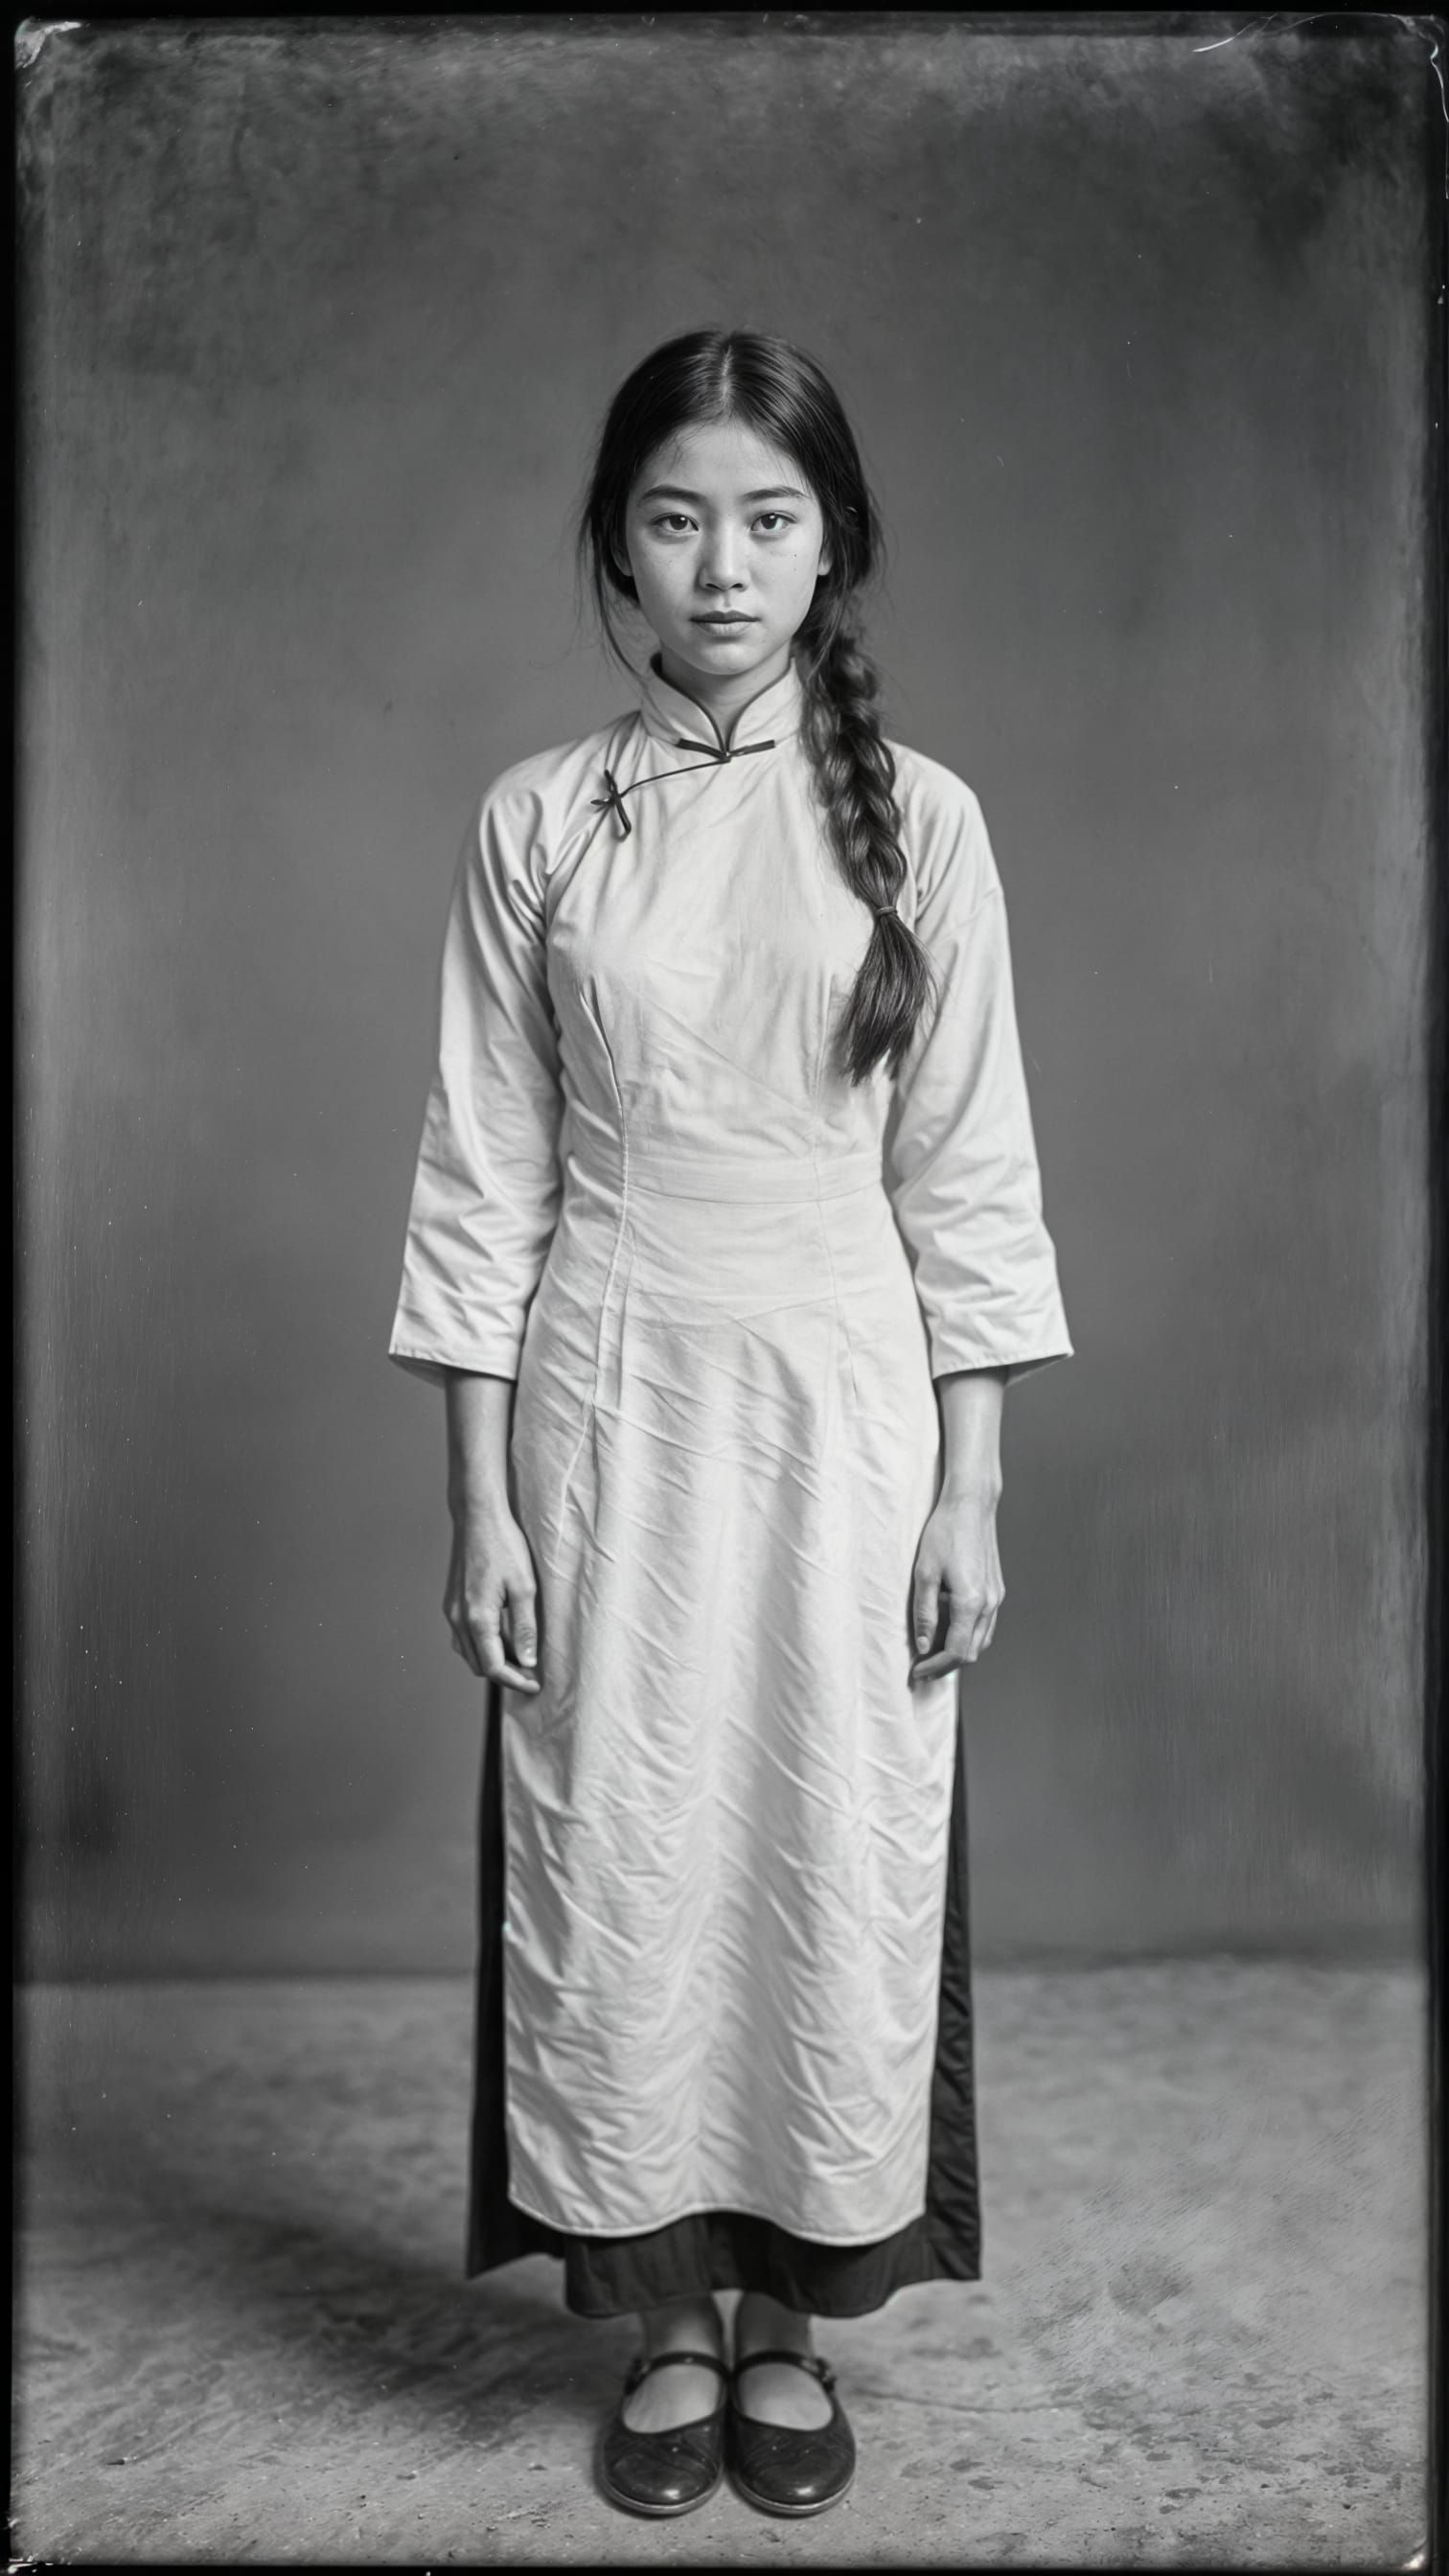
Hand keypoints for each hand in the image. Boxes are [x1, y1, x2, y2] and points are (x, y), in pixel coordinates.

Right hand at [443, 1502, 541, 1693]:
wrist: (478, 1518)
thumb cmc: (503, 1546)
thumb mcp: (524, 1587)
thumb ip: (525, 1627)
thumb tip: (527, 1660)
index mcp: (477, 1618)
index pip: (493, 1667)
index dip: (515, 1681)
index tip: (535, 1683)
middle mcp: (458, 1619)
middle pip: (478, 1664)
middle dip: (504, 1673)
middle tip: (531, 1669)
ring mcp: (451, 1611)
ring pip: (468, 1653)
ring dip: (492, 1659)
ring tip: (519, 1653)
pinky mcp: (451, 1603)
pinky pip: (463, 1637)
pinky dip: (481, 1644)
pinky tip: (501, 1634)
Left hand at [908, 1487, 1003, 1683]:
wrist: (971, 1506)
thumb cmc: (944, 1534)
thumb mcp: (924, 1573)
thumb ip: (924, 1613)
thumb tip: (923, 1646)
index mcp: (971, 1602)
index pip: (957, 1652)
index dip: (936, 1667)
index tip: (916, 1671)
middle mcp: (990, 1603)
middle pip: (973, 1651)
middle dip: (947, 1665)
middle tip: (922, 1667)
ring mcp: (997, 1596)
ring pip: (982, 1640)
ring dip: (960, 1651)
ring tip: (933, 1652)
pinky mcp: (997, 1589)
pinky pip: (986, 1624)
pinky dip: (969, 1635)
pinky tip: (950, 1629)